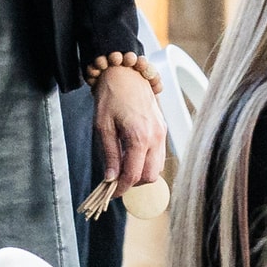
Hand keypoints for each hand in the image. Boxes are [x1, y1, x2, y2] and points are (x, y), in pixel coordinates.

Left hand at [93, 60, 167, 197]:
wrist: (126, 73)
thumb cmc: (111, 96)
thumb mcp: (103, 127)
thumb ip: (109, 154)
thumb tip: (111, 179)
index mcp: (139, 137)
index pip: (133, 174)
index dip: (121, 188)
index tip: (111, 193)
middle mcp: (155, 137)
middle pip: (150, 176)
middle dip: (133, 183)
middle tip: (116, 181)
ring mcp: (162, 133)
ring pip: (158, 167)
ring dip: (141, 173)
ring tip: (123, 168)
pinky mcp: (162, 129)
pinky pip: (159, 155)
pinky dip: (147, 161)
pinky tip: (132, 155)